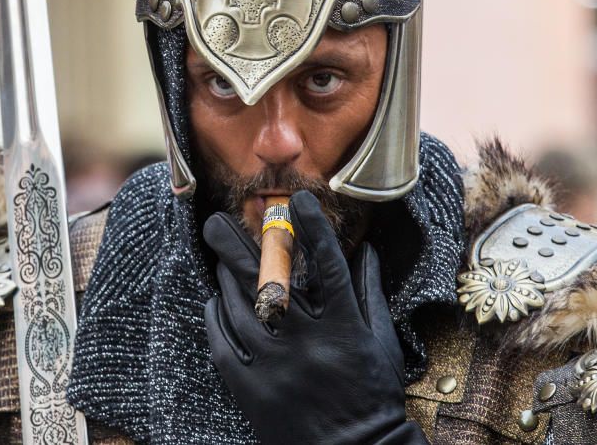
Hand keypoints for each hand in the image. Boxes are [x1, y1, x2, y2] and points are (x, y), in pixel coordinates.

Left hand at [204, 190, 426, 443]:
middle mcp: (308, 343)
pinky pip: (224, 346)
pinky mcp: (252, 392)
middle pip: (268, 281)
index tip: (297, 200)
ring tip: (220, 260)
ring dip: (226, 279)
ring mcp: (276, 367)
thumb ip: (369, 293)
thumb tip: (364, 250)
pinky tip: (216, 302)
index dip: (313, 228)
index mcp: (345, 327)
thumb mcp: (380, 342)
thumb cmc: (372, 396)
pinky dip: (217, 319)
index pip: (328, 265)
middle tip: (216, 221)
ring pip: (240, 309)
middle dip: (238, 245)